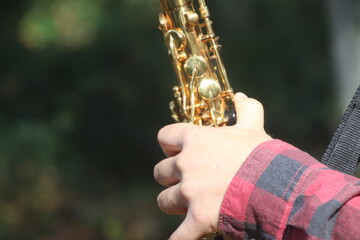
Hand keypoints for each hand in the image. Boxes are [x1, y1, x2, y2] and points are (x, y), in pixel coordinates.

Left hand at [154, 93, 271, 239]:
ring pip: (164, 201)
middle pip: (160, 172)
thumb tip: (241, 96)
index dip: (169, 145)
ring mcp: (189, 193)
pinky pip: (178, 236)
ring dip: (173, 204)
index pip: (164, 136)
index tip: (177, 150)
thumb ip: (247, 110)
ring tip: (188, 205)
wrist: (276, 186)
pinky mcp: (197, 219)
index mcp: (195, 140)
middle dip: (170, 178)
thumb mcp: (253, 129)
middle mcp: (186, 165)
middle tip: (186, 182)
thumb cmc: (262, 156)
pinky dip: (177, 239)